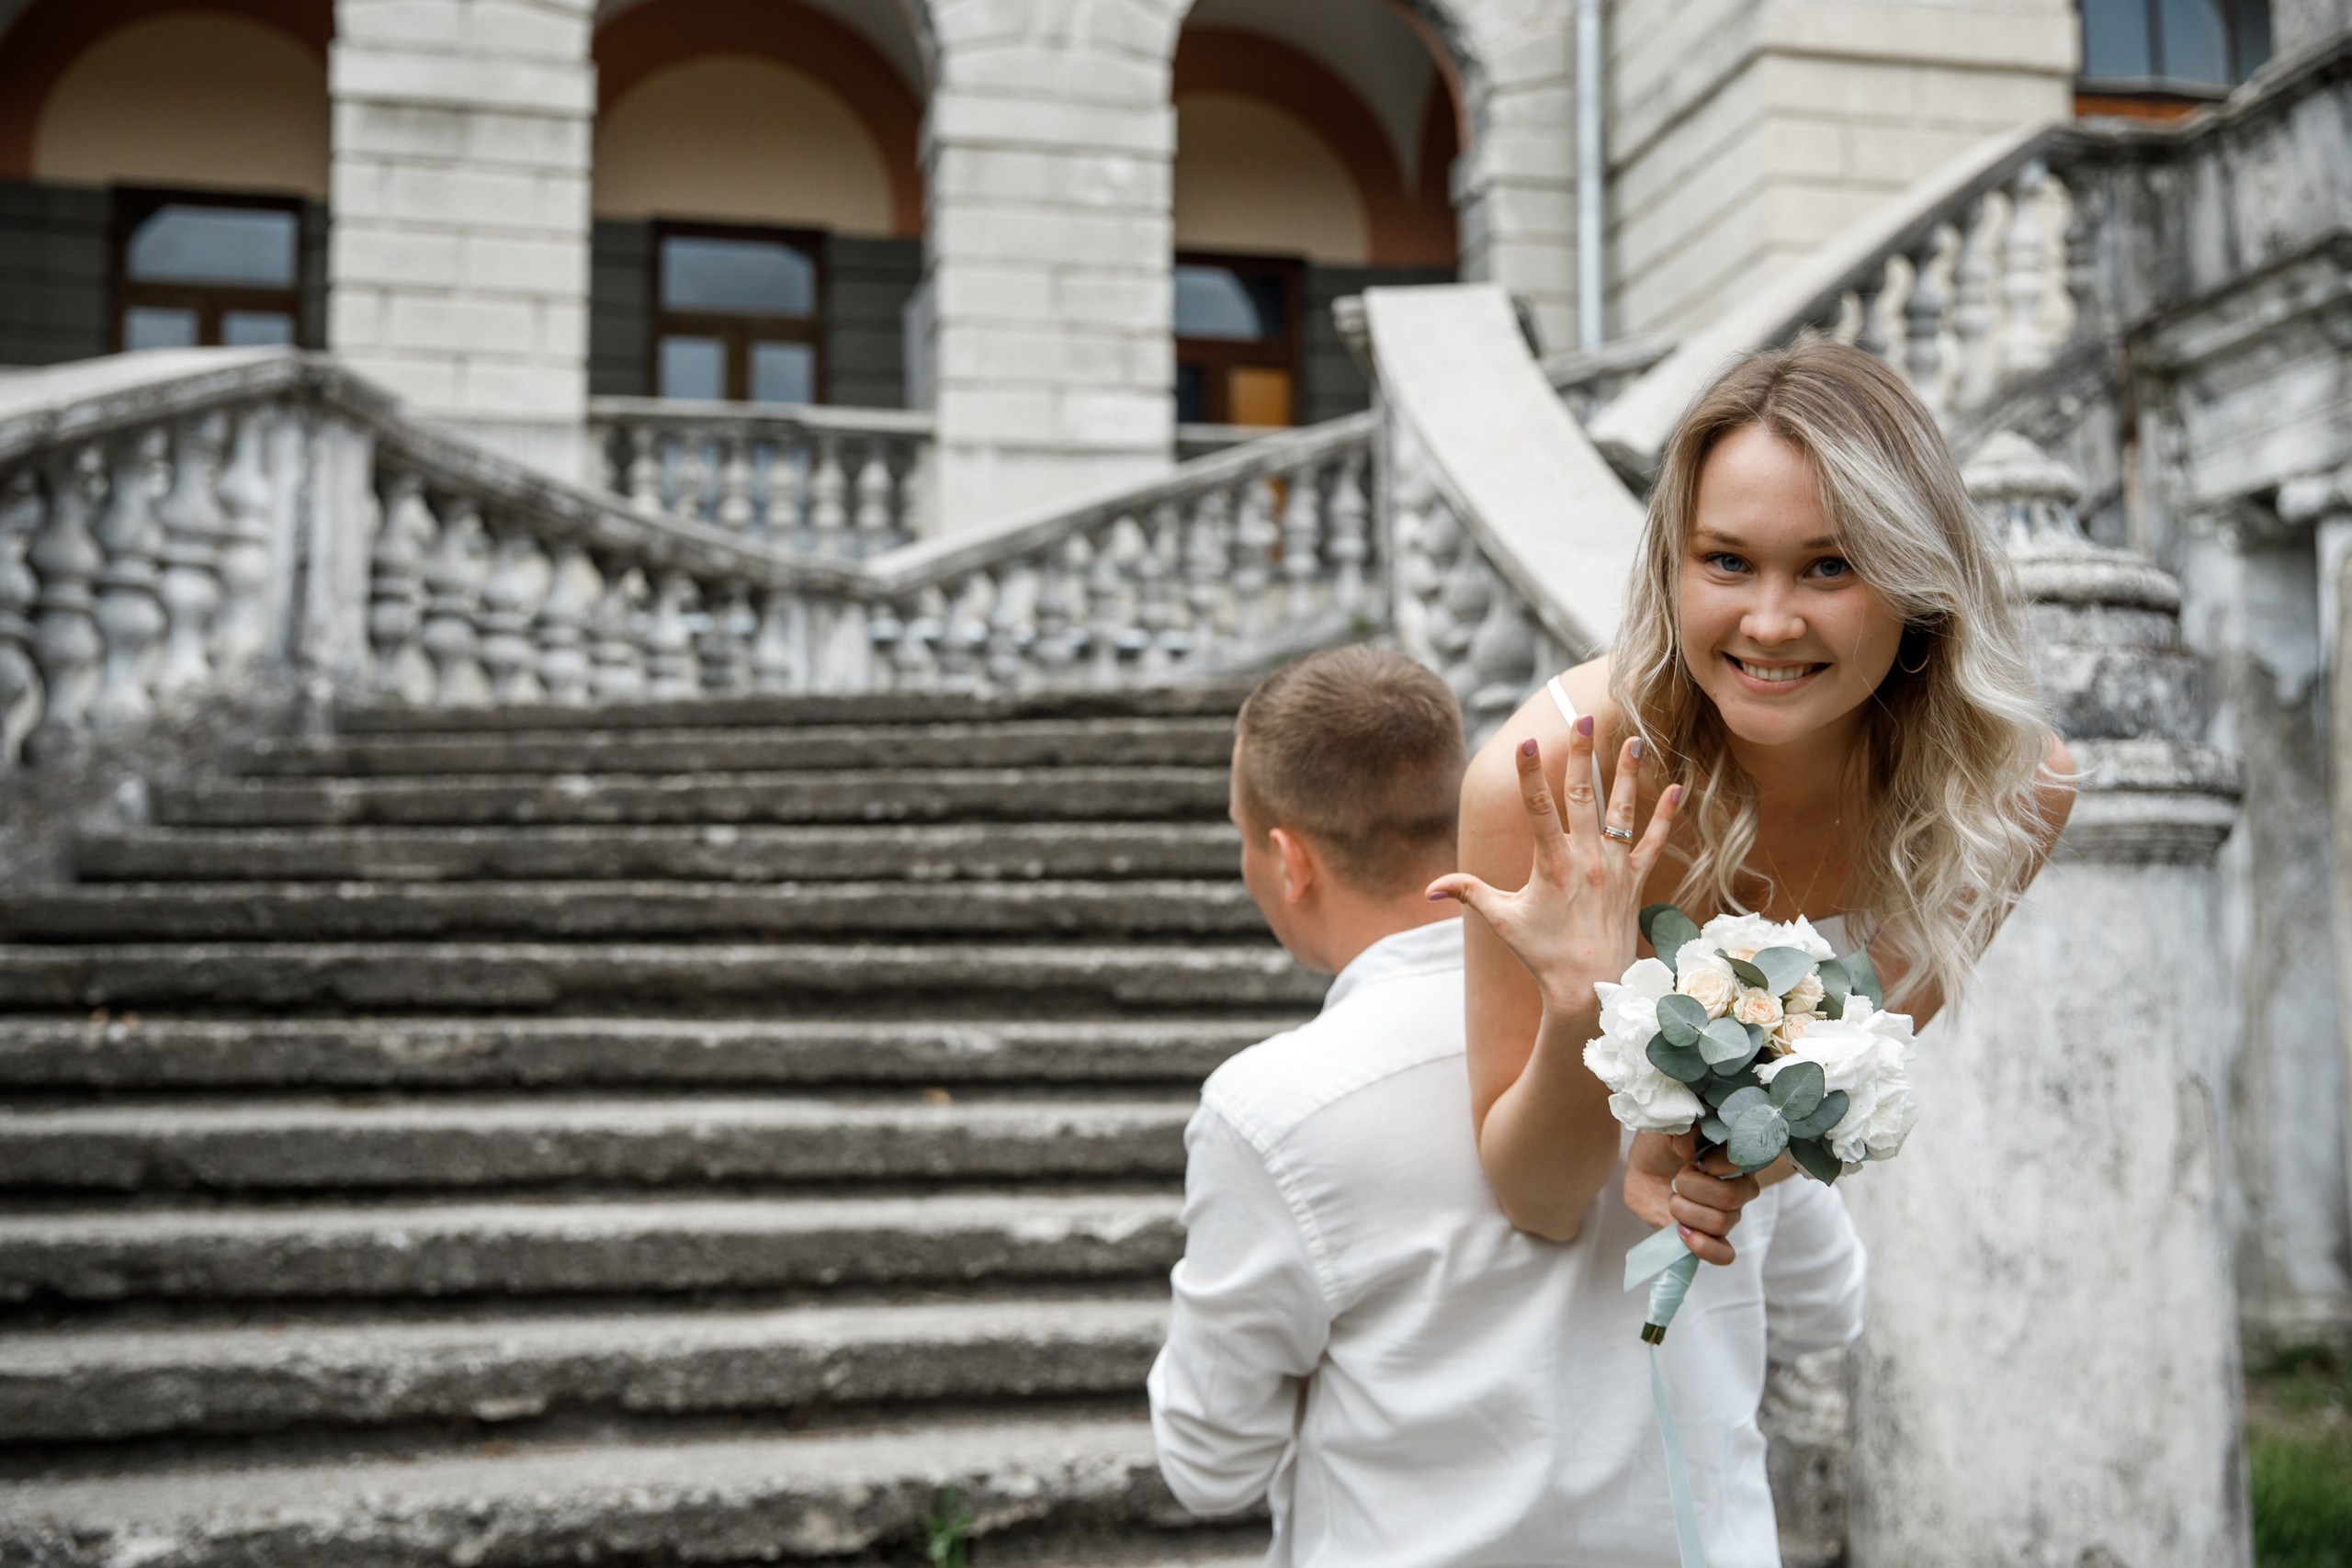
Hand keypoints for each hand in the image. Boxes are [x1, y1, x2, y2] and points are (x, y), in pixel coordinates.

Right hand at [1426, 719, 1681, 1015]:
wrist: (1589, 988)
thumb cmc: (1542, 954)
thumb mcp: (1501, 921)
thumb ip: (1469, 893)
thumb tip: (1428, 888)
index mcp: (1552, 864)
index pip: (1538, 808)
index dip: (1530, 773)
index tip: (1526, 740)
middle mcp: (1586, 859)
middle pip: (1583, 795)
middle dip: (1582, 754)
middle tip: (1585, 718)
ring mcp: (1614, 868)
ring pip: (1622, 811)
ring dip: (1627, 774)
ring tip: (1634, 740)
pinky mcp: (1635, 881)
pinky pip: (1654, 842)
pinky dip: (1665, 815)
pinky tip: (1676, 786)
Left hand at [1625, 1130, 1760, 1265]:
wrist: (1645, 1168)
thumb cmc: (1663, 1144)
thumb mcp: (1667, 1129)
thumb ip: (1681, 1132)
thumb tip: (1689, 1148)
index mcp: (1736, 1156)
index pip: (1743, 1163)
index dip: (1716, 1164)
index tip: (1696, 1161)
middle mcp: (1741, 1186)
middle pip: (1729, 1198)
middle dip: (1691, 1188)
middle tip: (1677, 1180)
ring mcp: (1730, 1213)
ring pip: (1720, 1223)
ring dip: (1685, 1211)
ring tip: (1673, 1199)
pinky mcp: (1715, 1237)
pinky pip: (1724, 1254)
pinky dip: (1703, 1247)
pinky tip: (1682, 1232)